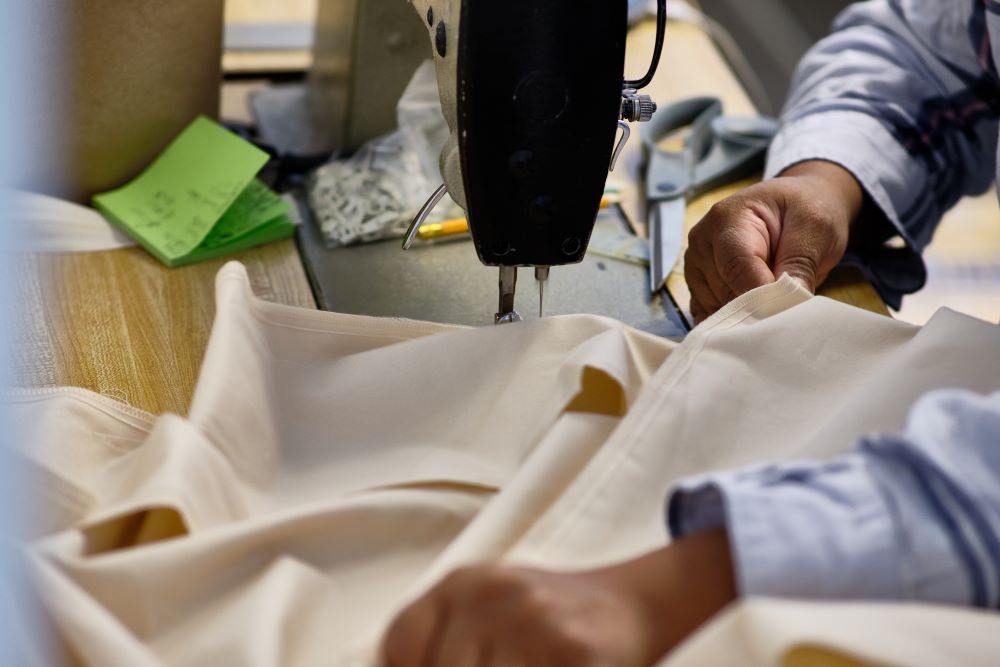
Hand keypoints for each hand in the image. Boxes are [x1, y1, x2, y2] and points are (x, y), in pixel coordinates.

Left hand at [379, 530, 735, 666]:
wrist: (634, 604)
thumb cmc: (550, 621)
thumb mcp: (487, 613)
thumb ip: (443, 646)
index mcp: (463, 583)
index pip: (401, 648)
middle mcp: (493, 592)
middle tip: (507, 666)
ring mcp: (534, 620)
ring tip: (529, 663)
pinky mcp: (573, 651)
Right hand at [684, 160, 862, 322]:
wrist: (794, 206)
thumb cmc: (804, 209)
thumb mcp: (816, 227)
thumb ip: (800, 264)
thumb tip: (788, 304)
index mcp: (726, 219)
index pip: (736, 268)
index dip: (762, 294)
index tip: (789, 307)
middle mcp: (702, 241)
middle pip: (725, 292)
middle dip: (759, 306)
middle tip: (790, 303)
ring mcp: (696, 264)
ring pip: (716, 308)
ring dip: (747, 315)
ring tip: (774, 298)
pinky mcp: (699, 285)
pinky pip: (708, 314)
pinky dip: (731, 322)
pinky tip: (751, 315)